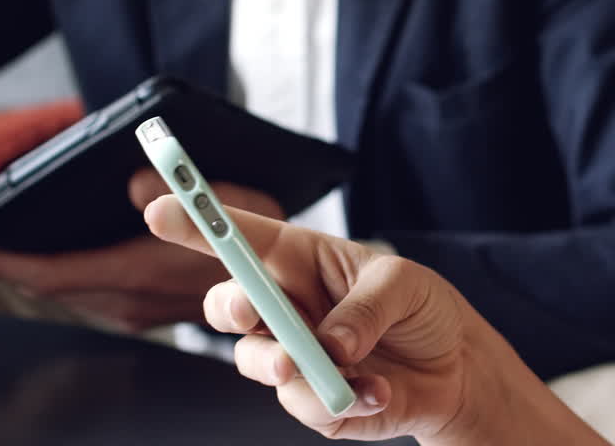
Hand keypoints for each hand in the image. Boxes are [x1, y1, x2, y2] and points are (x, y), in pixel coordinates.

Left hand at [0, 170, 284, 330]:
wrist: (293, 297)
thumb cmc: (267, 249)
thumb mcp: (235, 206)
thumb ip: (178, 195)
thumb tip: (137, 182)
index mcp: (141, 271)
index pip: (52, 273)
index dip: (3, 262)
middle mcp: (132, 298)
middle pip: (54, 286)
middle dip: (15, 266)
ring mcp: (139, 310)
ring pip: (72, 294)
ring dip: (42, 273)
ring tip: (16, 251)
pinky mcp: (149, 311)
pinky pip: (94, 296)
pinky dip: (71, 278)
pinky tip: (70, 263)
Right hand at [144, 195, 533, 444]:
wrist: (456, 371)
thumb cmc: (423, 309)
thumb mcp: (405, 283)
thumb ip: (365, 306)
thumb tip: (330, 346)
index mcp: (300, 260)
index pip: (240, 237)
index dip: (197, 222)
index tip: (158, 210)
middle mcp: (285, 308)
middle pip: (226, 305)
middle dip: (230, 307)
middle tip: (251, 313)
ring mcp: (292, 357)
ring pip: (256, 361)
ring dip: (286, 363)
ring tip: (339, 366)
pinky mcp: (311, 401)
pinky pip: (305, 405)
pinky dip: (346, 400)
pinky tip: (380, 392)